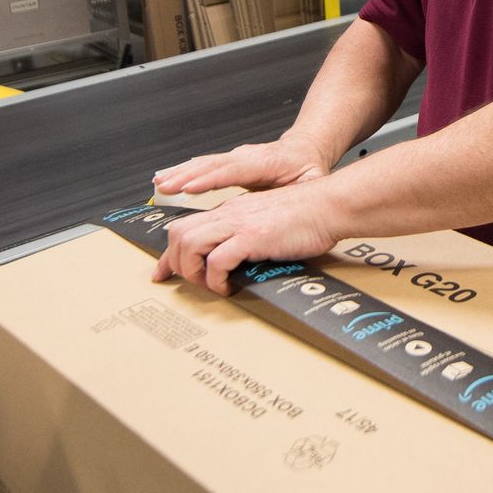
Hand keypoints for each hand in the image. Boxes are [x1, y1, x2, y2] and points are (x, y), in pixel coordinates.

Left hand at [152, 182, 341, 294]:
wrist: (329, 205)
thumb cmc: (308, 218)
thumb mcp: (268, 226)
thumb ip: (249, 239)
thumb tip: (236, 264)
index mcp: (232, 210)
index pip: (185, 227)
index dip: (169, 254)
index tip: (163, 273)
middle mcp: (230, 213)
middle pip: (178, 232)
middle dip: (174, 262)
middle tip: (190, 283)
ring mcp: (239, 223)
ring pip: (189, 242)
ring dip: (192, 270)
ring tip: (210, 285)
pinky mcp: (253, 236)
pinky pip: (217, 259)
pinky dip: (215, 278)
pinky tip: (228, 286)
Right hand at [153, 136, 331, 195]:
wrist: (305, 149)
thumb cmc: (308, 167)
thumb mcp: (312, 181)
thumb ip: (301, 193)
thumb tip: (292, 208)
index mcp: (266, 162)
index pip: (233, 170)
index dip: (210, 179)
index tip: (189, 188)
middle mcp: (246, 156)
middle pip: (211, 165)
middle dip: (186, 176)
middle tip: (165, 187)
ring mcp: (235, 157)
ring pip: (203, 164)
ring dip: (180, 174)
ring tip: (160, 184)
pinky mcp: (228, 162)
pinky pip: (202, 166)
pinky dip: (183, 172)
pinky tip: (167, 179)